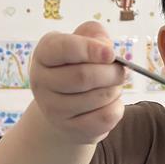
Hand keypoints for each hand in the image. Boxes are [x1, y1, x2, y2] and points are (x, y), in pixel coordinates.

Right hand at [29, 21, 126, 144]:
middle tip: (122, 71)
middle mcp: (42, 82)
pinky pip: (105, 118)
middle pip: (84, 76)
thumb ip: (94, 34)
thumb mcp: (83, 41)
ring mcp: (53, 109)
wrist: (66, 105)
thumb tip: (106, 48)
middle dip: (111, 72)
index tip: (111, 53)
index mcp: (44, 54)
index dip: (90, 49)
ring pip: (98, 98)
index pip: (63, 48)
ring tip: (113, 86)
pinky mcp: (71, 129)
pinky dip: (116, 108)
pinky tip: (110, 102)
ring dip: (115, 89)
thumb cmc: (78, 65)